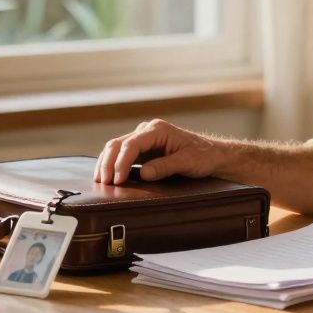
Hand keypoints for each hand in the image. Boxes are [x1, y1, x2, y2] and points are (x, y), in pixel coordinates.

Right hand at [93, 118, 218, 184]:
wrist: (212, 155)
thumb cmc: (203, 156)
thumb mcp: (187, 162)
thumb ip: (165, 167)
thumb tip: (144, 174)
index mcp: (157, 130)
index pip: (131, 144)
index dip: (121, 162)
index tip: (117, 179)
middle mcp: (147, 131)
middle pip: (118, 144)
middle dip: (108, 163)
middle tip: (103, 182)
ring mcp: (143, 139)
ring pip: (116, 148)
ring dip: (106, 163)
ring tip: (100, 181)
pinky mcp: (143, 150)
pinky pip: (122, 154)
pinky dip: (112, 165)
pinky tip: (106, 176)